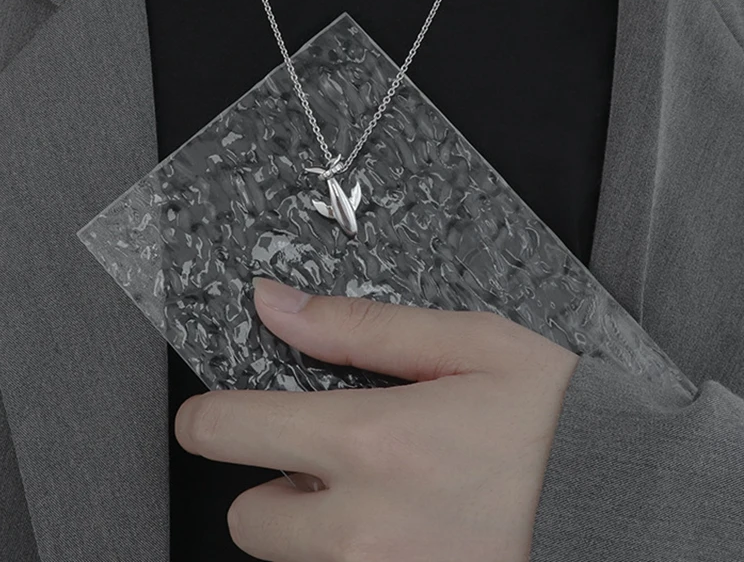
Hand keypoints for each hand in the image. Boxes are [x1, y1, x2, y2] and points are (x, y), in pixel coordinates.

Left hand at [175, 278, 579, 561]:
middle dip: (276, 483)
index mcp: (372, 442)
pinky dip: (361, 554)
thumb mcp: (466, 344)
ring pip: (296, 559)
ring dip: (320, 526)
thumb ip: (356, 327)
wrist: (630, 506)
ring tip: (391, 494)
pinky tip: (413, 524)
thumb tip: (276, 304)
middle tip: (336, 459)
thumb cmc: (556, 422)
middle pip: (247, 517)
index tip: (217, 413)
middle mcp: (365, 528)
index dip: (209, 417)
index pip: (229, 431)